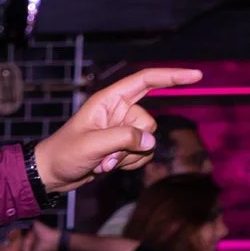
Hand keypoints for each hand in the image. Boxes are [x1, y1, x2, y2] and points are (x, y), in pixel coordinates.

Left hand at [32, 68, 203, 189]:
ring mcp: (123, 130)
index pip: (146, 81)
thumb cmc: (65, 153)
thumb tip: (150, 142)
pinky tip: (107, 167)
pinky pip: (143, 155)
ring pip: (147, 142)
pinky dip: (128, 164)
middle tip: (104, 155)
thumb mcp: (92, 144)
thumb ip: (123, 139)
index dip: (172, 76)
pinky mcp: (124, 147)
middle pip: (148, 123)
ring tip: (102, 161)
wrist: (53, 175)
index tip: (196, 75)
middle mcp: (119, 112)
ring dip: (127, 157)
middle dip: (131, 143)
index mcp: (109, 100)